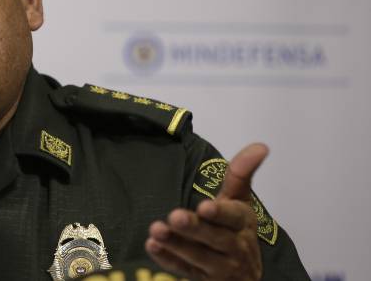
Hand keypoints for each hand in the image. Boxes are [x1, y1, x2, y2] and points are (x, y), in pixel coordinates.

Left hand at [144, 143, 268, 280]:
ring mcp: (221, 267)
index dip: (221, 213)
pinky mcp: (203, 279)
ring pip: (199, 257)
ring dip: (177, 244)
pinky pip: (186, 270)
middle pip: (215, 238)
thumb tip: (261, 146)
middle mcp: (236, 247)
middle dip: (195, 228)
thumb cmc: (235, 229)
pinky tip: (152, 246)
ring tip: (156, 230)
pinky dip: (169, 259)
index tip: (205, 206)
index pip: (234, 217)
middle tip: (174, 216)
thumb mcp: (240, 200)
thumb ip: (242, 174)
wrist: (243, 273)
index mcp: (243, 223)